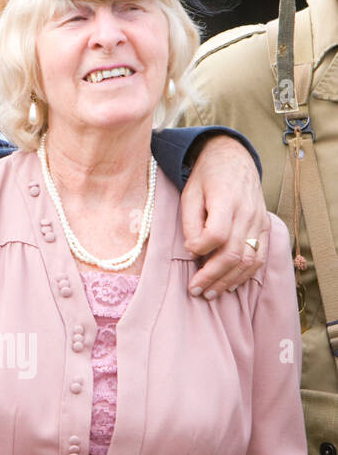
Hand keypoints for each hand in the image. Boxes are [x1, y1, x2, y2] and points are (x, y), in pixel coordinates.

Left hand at [181, 135, 268, 298]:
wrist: (233, 160)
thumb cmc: (206, 179)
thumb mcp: (189, 193)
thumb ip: (191, 222)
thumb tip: (193, 252)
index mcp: (225, 200)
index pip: (217, 233)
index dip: (201, 247)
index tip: (188, 253)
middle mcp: (247, 212)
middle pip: (234, 253)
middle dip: (213, 276)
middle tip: (196, 291)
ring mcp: (259, 221)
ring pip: (249, 260)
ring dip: (229, 281)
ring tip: (210, 294)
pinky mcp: (265, 227)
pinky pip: (260, 257)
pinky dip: (246, 274)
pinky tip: (230, 284)